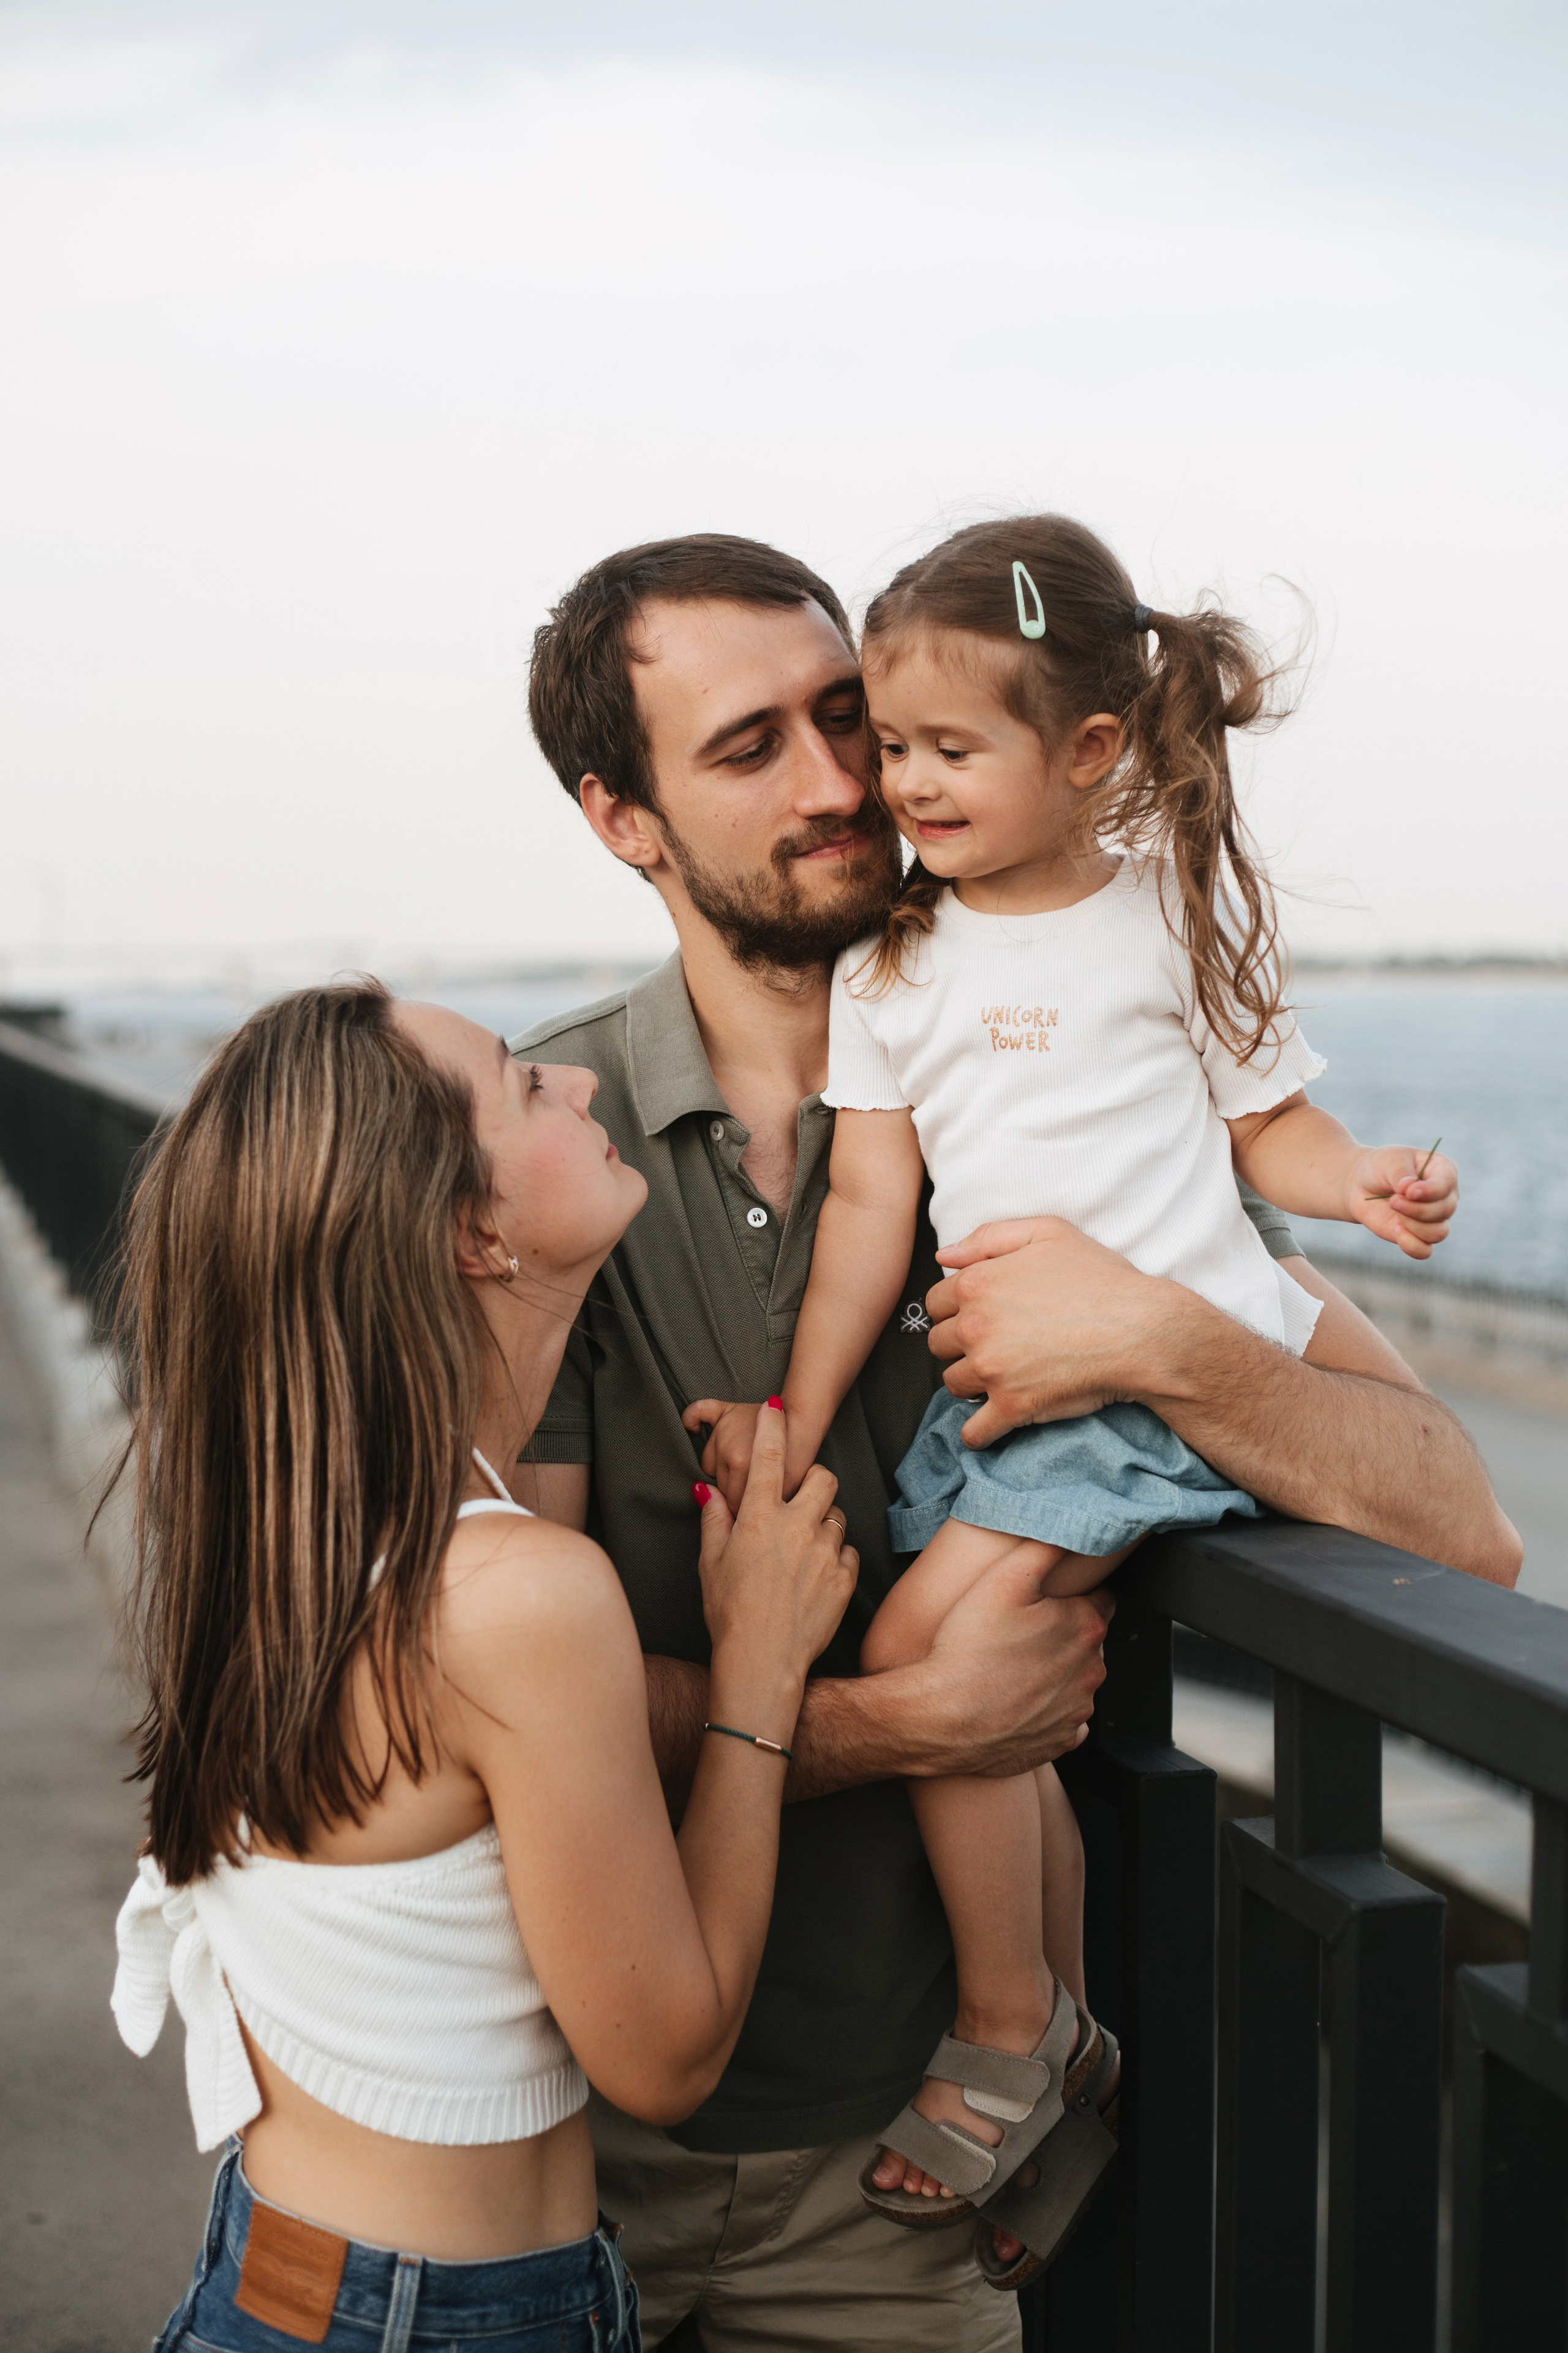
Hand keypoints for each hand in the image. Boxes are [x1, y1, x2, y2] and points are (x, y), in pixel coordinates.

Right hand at [694, 1401, 856, 1705]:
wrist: (762, 1662)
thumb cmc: (729, 1613)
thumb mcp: (711, 1563)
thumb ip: (715, 1520)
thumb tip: (709, 1491)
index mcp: (760, 1517)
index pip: (769, 1455)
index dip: (773, 1425)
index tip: (776, 1405)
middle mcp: (797, 1526)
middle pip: (823, 1477)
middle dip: (813, 1481)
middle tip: (800, 1500)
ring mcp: (825, 1551)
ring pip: (837, 1515)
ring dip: (823, 1523)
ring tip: (803, 1549)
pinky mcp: (845, 1578)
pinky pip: (848, 1552)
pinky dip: (835, 1558)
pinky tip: (815, 1576)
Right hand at [913, 1560, 1112, 1777]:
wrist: (941, 1718)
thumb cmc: (968, 1649)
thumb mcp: (1003, 1577)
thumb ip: (1043, 1549)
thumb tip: (1067, 1535)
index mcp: (1085, 1627)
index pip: (1100, 1599)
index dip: (1071, 1595)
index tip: (1045, 1600)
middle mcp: (1091, 1671)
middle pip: (1086, 1641)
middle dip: (1061, 1634)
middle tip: (1019, 1633)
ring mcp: (1076, 1710)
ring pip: (1074, 1681)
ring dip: (1053, 1673)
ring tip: (1010, 1667)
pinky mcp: (1060, 1741)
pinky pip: (1062, 1719)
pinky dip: (1045, 1710)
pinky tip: (1015, 1700)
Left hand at [924, 1217, 1178, 1447]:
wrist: (1142, 1331)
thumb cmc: (1101, 1279)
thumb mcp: (1047, 1234)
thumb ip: (988, 1238)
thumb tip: (944, 1254)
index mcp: (977, 1284)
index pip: (936, 1303)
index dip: (956, 1309)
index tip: (980, 1316)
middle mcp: (975, 1327)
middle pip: (940, 1344)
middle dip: (960, 1345)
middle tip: (993, 1345)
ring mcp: (991, 1370)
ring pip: (954, 1383)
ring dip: (971, 1382)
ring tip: (1000, 1376)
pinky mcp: (1012, 1407)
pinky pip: (975, 1431)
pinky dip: (978, 1432)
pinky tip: (990, 1424)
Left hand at [1347, 1147, 1457, 1259]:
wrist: (1363, 1185)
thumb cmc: (1382, 1168)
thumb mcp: (1390, 1160)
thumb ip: (1401, 1172)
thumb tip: (1410, 1188)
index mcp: (1443, 1171)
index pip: (1446, 1185)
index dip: (1430, 1191)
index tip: (1408, 1191)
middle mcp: (1445, 1197)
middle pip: (1444, 1211)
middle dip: (1415, 1208)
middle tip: (1393, 1200)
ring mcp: (1435, 1219)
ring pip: (1438, 1233)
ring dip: (1413, 1225)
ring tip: (1394, 1210)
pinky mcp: (1420, 1236)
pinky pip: (1425, 1251)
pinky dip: (1411, 1245)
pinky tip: (1396, 1230)